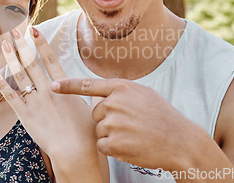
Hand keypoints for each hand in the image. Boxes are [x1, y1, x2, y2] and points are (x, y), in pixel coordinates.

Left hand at [0, 27, 106, 181]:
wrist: (75, 151)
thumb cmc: (86, 132)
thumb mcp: (90, 107)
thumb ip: (85, 94)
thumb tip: (91, 88)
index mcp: (64, 86)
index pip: (50, 59)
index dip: (41, 43)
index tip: (34, 30)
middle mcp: (48, 90)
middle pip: (31, 62)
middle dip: (22, 45)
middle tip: (14, 30)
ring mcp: (35, 102)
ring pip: (20, 75)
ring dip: (11, 58)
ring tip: (4, 44)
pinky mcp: (26, 116)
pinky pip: (11, 97)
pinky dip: (2, 84)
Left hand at [52, 77, 204, 170]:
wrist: (180, 141)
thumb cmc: (163, 117)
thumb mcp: (143, 94)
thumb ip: (120, 92)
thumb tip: (101, 95)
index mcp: (121, 87)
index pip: (88, 85)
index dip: (68, 86)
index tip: (53, 86)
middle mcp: (114, 103)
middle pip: (95, 113)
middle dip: (107, 120)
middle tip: (131, 124)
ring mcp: (113, 123)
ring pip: (98, 130)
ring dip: (111, 135)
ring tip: (134, 135)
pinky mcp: (113, 143)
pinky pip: (101, 145)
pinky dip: (112, 148)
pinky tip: (130, 145)